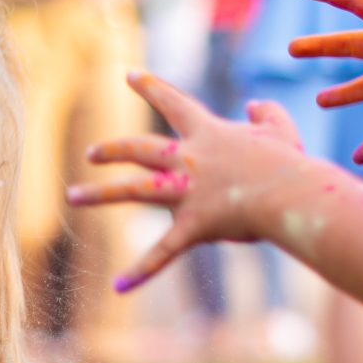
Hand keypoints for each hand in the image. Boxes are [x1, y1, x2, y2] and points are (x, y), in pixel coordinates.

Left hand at [68, 71, 305, 292]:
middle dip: (112, 150)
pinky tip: (118, 287)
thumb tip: (255, 102)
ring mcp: (186, 193)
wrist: (290, 193)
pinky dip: (141, 271)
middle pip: (139, 150)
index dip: (151, 87)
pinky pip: (162, 253)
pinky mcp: (193, 226)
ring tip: (72, 196)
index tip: (129, 75)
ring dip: (100, 194)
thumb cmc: (289, 162)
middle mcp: (188, 160)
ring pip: (133, 191)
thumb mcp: (280, 129)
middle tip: (91, 153)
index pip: (173, 103)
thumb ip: (267, 113)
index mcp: (207, 134)